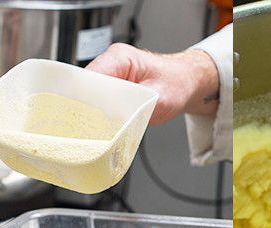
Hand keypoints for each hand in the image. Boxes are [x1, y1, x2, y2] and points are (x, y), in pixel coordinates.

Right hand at [86, 43, 218, 124]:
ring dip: (95, 113)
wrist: (185, 82)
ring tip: (105, 126)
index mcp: (119, 58)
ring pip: (89, 97)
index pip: (91, 77)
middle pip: (86, 88)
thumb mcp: (159, 98)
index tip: (91, 117)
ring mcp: (109, 76)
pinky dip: (102, 114)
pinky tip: (109, 124)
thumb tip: (112, 117)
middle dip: (89, 109)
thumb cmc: (176, 84)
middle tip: (98, 126)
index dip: (88, 99)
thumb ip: (135, 106)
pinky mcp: (111, 87)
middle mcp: (110, 64)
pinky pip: (98, 102)